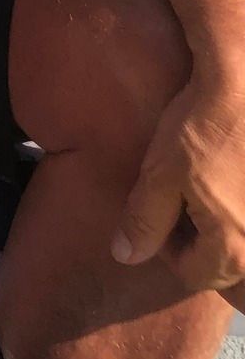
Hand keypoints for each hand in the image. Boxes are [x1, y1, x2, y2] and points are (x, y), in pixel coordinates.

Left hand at [113, 75, 244, 307]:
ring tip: (209, 201)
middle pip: (229, 270)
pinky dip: (242, 218)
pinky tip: (231, 187)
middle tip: (188, 213)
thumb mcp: (161, 174)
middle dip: (207, 251)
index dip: (166, 248)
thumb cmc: (201, 129)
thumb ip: (144, 221)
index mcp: (233, 249)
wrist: (242, 85)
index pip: (193, 273)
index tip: (159, 214)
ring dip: (228, 236)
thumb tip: (126, 256)